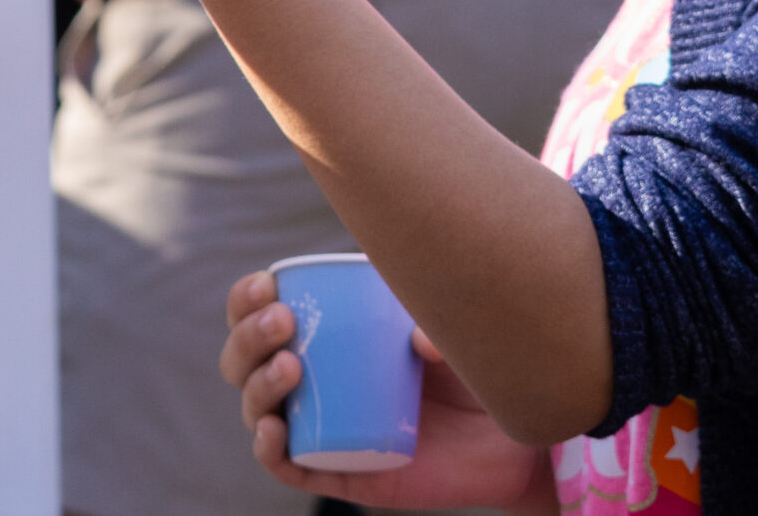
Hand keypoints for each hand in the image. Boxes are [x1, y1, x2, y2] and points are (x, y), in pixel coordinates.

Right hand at [220, 270, 559, 513]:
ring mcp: (321, 428)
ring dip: (258, 386)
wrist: (511, 439)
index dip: (246, 298)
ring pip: (259, 410)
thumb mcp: (456, 330)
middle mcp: (313, 382)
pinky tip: (272, 431)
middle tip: (282, 321)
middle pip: (246, 360)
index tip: (267, 284)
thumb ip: (440, 324)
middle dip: (248, 337)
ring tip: (290, 367)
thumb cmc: (476, 367)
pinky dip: (269, 450)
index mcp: (325, 334)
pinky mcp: (340, 475)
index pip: (262, 312)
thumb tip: (417, 339)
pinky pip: (290, 467)